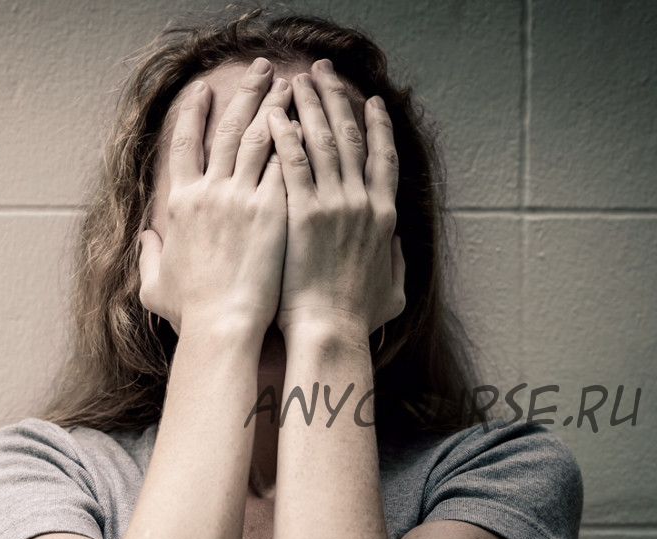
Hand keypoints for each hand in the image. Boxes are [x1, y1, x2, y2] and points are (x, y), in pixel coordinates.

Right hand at [138, 58, 292, 337]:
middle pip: (228, 128)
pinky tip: (310, 123)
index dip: (194, 112)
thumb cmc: (192, 311)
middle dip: (245, 93)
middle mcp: (210, 191)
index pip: (186, 143)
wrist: (224, 325)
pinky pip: (287, 164)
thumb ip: (148, 256)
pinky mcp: (274, 210)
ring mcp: (243, 197)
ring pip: (261, 137)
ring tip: (289, 85)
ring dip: (275, 106)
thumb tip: (147, 239)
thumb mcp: (154, 283)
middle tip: (261, 70)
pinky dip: (297, 140)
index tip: (204, 91)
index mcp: (181, 203)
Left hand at [266, 59, 405, 340]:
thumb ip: (395, 263)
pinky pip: (293, 163)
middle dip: (337, 99)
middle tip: (323, 74)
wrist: (329, 332)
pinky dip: (285, 135)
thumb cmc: (356, 320)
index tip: (370, 101)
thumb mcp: (393, 292)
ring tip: (297, 80)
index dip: (377, 125)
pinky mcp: (303, 213)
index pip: (384, 157)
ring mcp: (334, 204)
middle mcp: (363, 201)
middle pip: (351, 137)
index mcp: (384, 215)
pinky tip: (274, 114)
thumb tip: (395, 248)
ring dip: (310, 106)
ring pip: (323, 141)